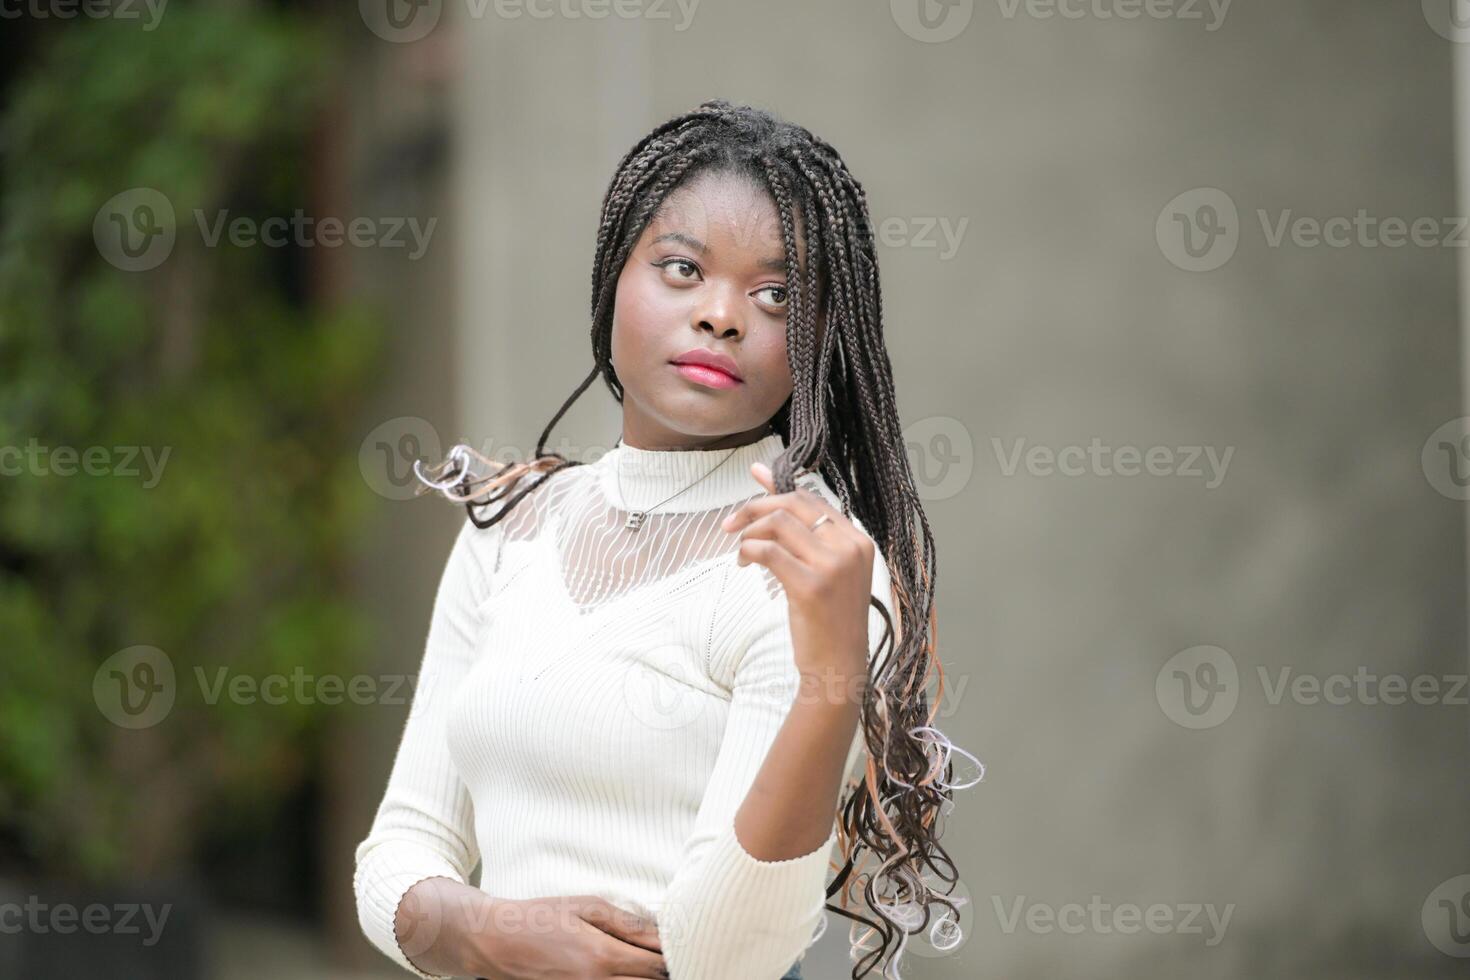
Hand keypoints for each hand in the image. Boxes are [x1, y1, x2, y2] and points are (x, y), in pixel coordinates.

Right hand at [472, 894, 668, 979]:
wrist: (495, 941)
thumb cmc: (540, 918)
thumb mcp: (586, 907)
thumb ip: (628, 923)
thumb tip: (662, 935)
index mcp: (601, 957)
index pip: (655, 968)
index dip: (671, 960)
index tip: (676, 949)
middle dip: (659, 975)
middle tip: (662, 960)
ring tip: (641, 968)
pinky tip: (620, 974)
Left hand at [720, 461, 874, 683]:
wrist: (838, 665)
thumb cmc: (828, 619)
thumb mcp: (824, 570)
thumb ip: (801, 531)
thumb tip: (764, 478)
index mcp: (858, 541)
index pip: (812, 499)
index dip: (775, 490)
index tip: (750, 482)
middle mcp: (850, 548)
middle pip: (793, 504)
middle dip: (755, 509)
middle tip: (730, 525)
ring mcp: (833, 566)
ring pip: (778, 524)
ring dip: (749, 533)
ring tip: (741, 553)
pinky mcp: (812, 586)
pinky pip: (768, 551)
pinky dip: (748, 552)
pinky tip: (744, 563)